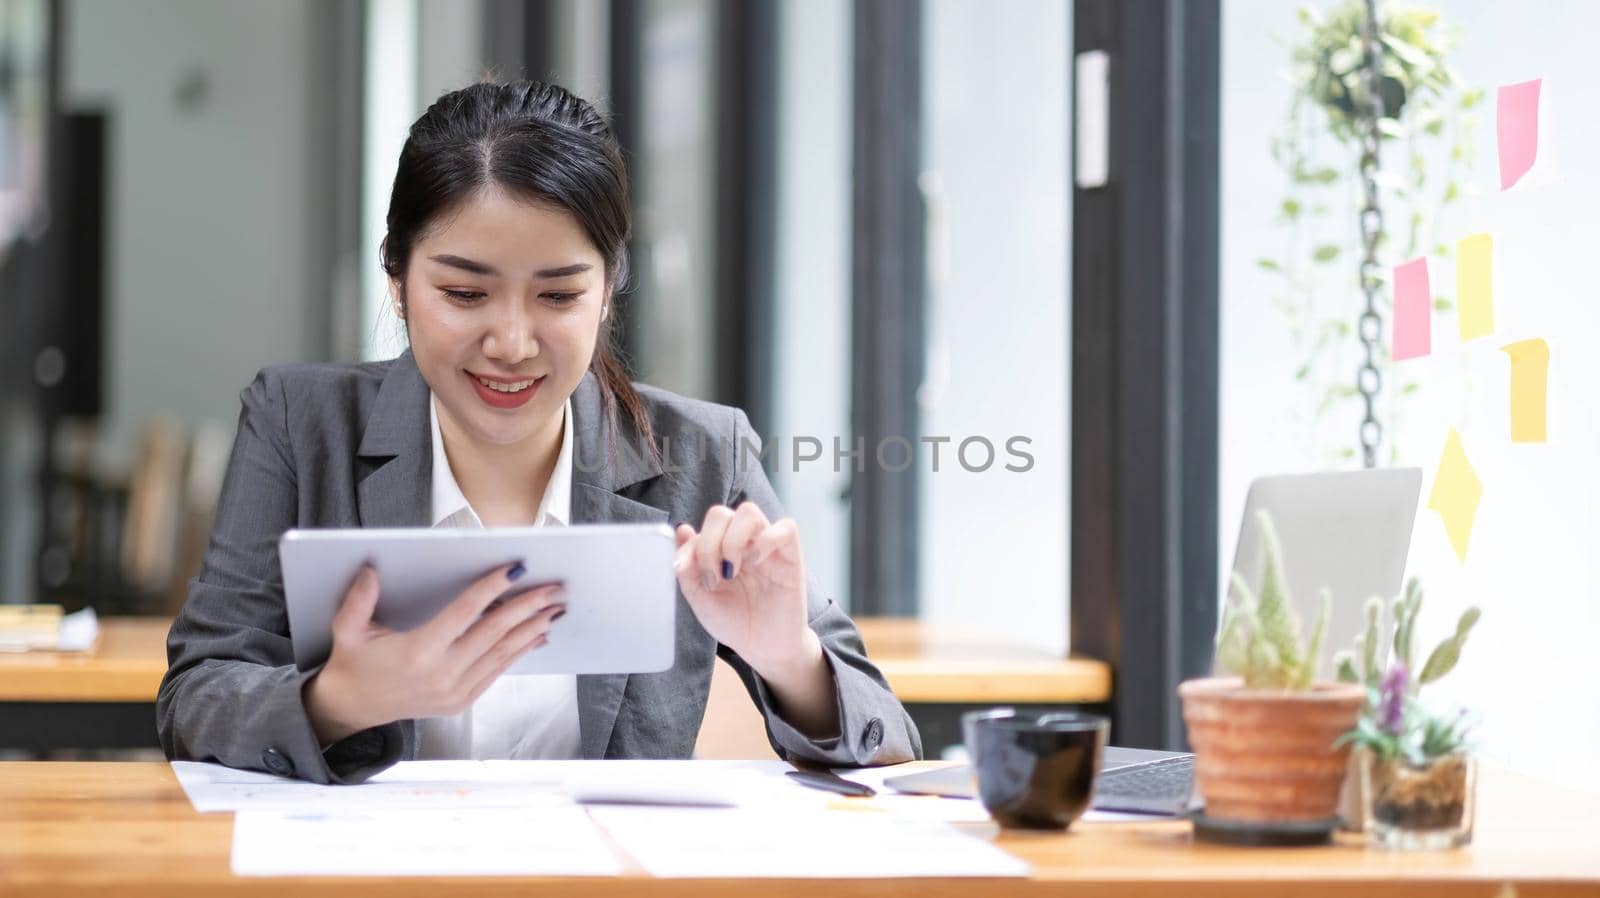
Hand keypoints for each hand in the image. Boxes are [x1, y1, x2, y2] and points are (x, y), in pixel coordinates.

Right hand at [303, 563, 564, 744]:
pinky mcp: (462, 701)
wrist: (353, 708)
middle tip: (553, 587)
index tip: (515, 569)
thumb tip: (371, 570)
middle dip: (528, 607)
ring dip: (532, 628)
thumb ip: (358, 599)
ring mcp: (456, 691)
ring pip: (503, 654)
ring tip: (555, 607)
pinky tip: (537, 634)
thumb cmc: (354, 664)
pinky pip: (498, 671)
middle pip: (494, 633)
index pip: (464, 613)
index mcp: (418, 653)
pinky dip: (520, 651)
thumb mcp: (347, 631)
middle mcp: (442, 675)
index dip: (492, 589)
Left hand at [673, 499, 815, 676]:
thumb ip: (688, 568)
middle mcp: (741, 542)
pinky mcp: (791, 556)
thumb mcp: (701, 599)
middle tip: (714, 576)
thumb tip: (681, 530)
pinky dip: (766, 539)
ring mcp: (766, 546)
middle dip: (709, 542)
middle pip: (721, 513)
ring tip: (732, 569)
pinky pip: (787, 528)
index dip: (693, 547)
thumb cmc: (734, 623)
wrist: (762, 648)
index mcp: (718, 549)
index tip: (694, 576)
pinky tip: (755, 562)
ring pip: (749, 512)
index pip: (698, 528)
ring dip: (732, 539)